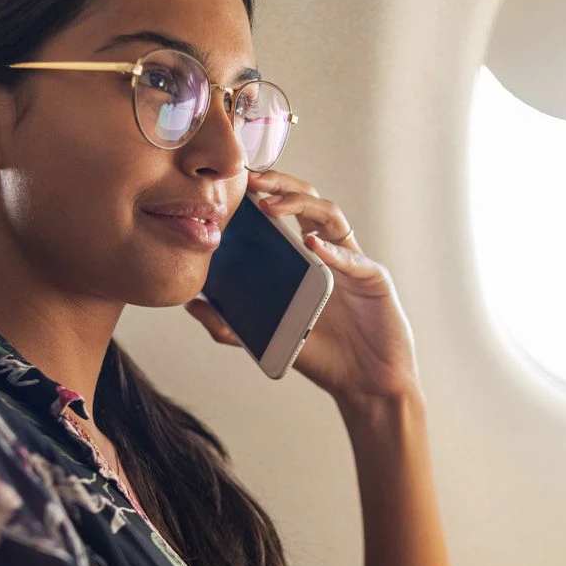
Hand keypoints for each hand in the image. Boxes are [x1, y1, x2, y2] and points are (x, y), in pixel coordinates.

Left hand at [184, 170, 420, 405]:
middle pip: (308, 199)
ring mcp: (353, 261)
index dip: (263, 192)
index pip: (285, 211)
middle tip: (250, 180)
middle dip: (280, 183)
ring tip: (271, 206)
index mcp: (307, 257)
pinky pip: (353, 257)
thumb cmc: (325, 357)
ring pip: (330, 214)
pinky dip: (332, 250)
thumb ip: (231, 326)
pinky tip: (311, 246)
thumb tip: (191, 305)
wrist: (366, 384)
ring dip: (300, 203)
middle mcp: (332, 250)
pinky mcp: (374, 278)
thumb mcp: (268, 339)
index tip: (233, 185)